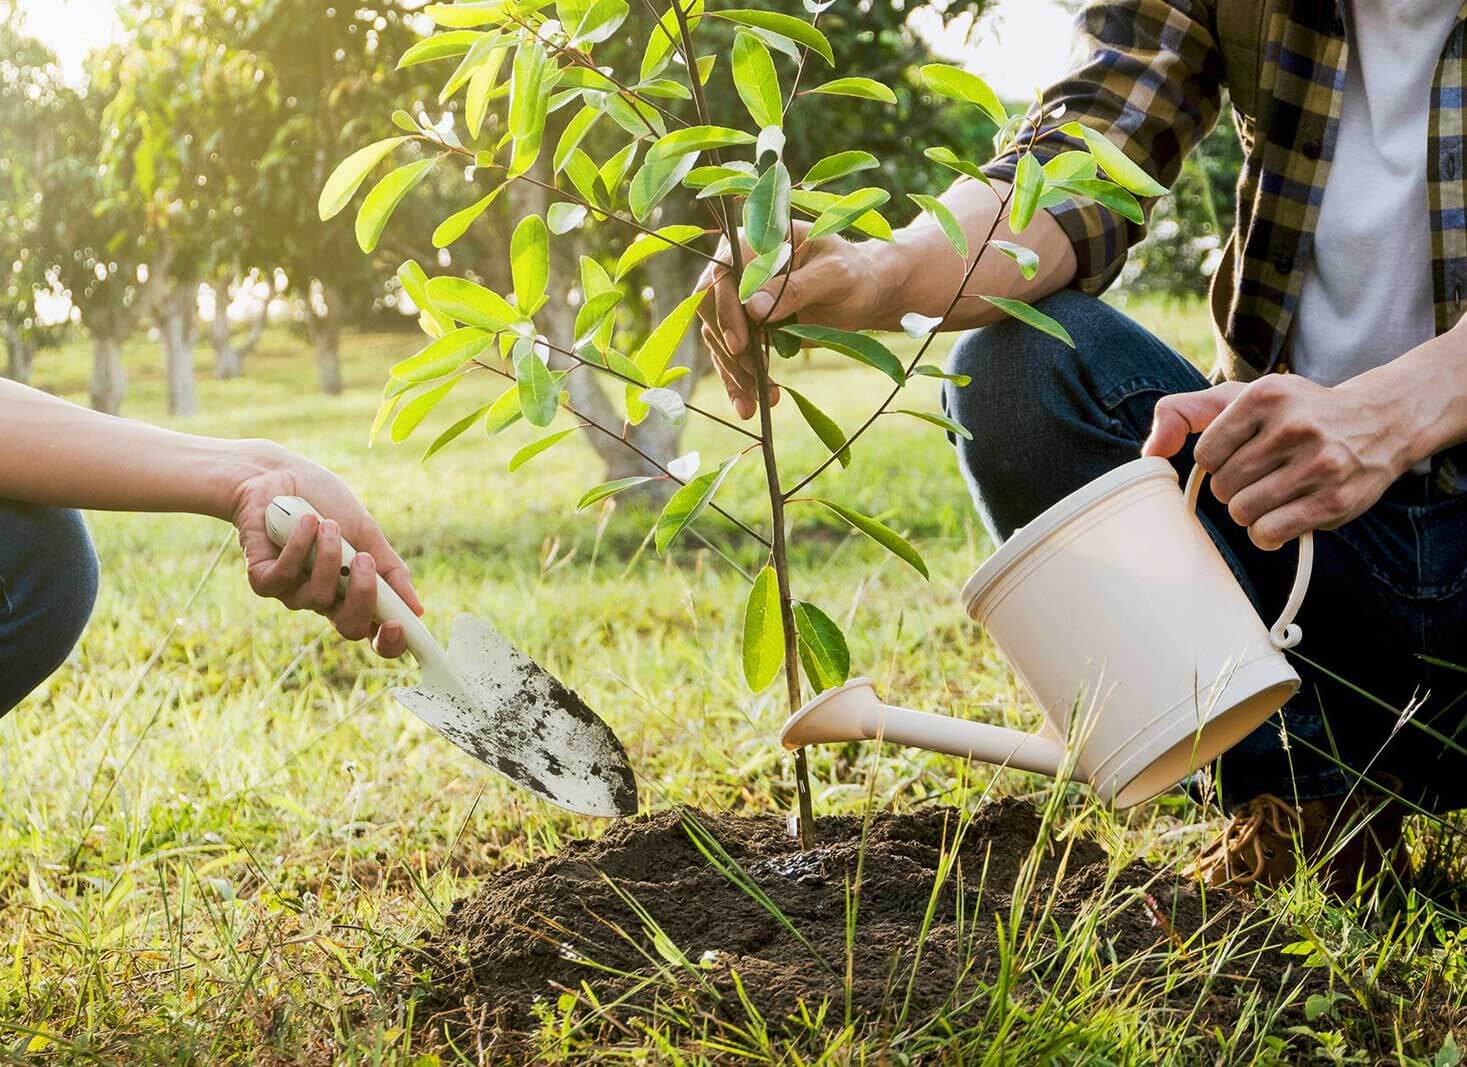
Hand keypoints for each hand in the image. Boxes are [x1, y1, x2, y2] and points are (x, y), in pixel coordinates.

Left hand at [228, 445, 422, 656]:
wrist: (279, 475)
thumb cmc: (325, 502)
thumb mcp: (367, 534)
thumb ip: (390, 570)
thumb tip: (416, 609)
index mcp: (353, 592)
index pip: (373, 632)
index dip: (389, 642)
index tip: (400, 625)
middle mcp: (324, 599)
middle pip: (349, 627)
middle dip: (362, 596)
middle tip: (364, 560)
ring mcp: (293, 592)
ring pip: (317, 598)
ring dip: (328, 557)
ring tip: (327, 524)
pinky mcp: (263, 580)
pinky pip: (284, 577)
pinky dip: (298, 548)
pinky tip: (305, 521)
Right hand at [694, 221, 884, 418]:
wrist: (863, 292)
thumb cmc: (853, 274)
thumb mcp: (835, 275)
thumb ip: (796, 287)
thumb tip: (752, 308)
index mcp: (757, 243)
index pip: (723, 274)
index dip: (725, 309)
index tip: (740, 344)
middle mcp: (739, 269)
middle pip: (711, 309)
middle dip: (729, 348)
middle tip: (753, 376)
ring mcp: (739, 300)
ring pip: (718, 338)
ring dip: (734, 373)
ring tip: (757, 403)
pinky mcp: (746, 328)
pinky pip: (731, 357)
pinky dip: (738, 383)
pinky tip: (749, 406)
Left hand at [1142, 375, 1406, 549]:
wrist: (1378, 422)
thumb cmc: (1294, 413)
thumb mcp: (1240, 398)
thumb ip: (1184, 413)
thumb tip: (1148, 452)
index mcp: (1265, 395)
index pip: (1205, 454)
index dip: (1217, 462)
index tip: (1241, 452)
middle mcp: (1295, 426)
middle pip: (1223, 487)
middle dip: (1234, 488)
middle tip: (1263, 474)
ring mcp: (1318, 464)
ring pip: (1242, 513)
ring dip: (1250, 512)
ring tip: (1275, 492)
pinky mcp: (1334, 502)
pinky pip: (1269, 534)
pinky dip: (1267, 533)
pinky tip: (1285, 515)